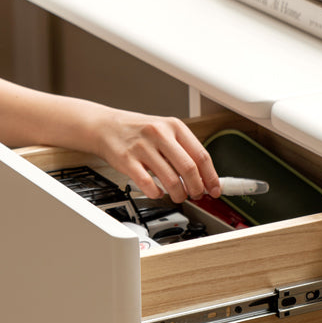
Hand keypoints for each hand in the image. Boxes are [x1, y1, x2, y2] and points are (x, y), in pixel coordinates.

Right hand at [90, 109, 220, 202]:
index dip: (211, 176)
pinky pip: (148, 184)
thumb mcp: (164, 131)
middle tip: (197, 195)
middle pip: (188, 168)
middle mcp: (159, 134)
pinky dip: (156, 193)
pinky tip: (158, 193)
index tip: (215, 189)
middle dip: (196, 188)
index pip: (201, 155)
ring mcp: (142, 147)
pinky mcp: (127, 160)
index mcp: (174, 126)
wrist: (106, 126)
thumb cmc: (138, 131)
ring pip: (170, 179)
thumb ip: (183, 150)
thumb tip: (204, 176)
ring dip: (179, 194)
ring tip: (179, 196)